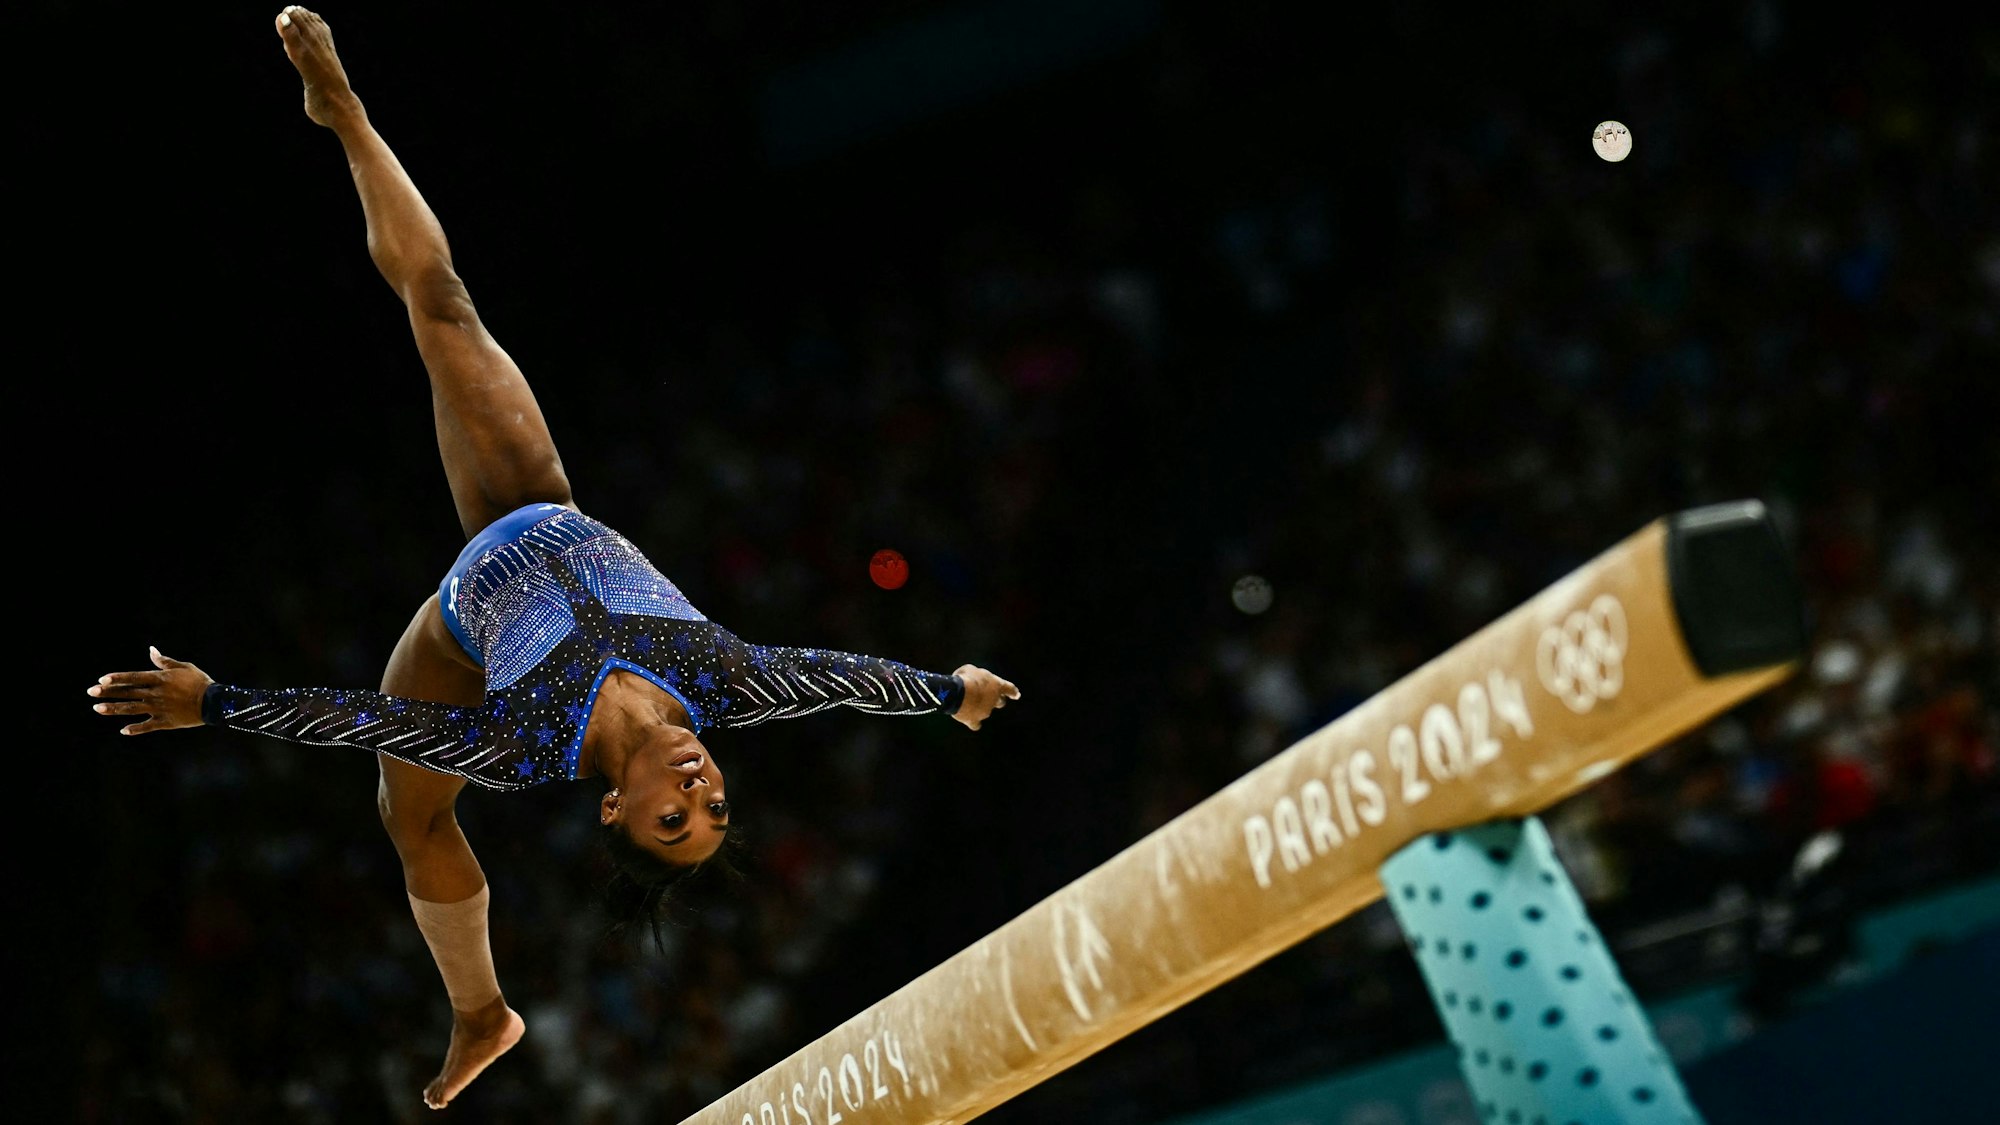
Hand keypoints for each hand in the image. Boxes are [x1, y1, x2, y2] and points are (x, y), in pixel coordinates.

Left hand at [88, 647, 214, 734]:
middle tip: (91, 692)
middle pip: (128, 693)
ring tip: (97, 709)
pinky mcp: (165, 722)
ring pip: (132, 709)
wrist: (214, 702)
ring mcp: (159, 709)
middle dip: (108, 692)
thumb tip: (151, 650)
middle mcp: (156, 694)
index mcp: (160, 679)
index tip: (102, 680)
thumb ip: (164, 661)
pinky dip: (135, 729)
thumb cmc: (199, 681)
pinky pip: (147, 726)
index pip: (134, 677)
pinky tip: (123, 730)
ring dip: (114, 709)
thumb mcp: (183, 667)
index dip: (117, 678)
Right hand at [951, 664, 1020, 730]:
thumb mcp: (972, 670)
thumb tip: (974, 680)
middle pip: (1000, 702)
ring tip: (967, 701)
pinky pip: (976, 724)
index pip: (1009, 689)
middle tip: (985, 695)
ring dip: (980, 707)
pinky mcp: (974, 720)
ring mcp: (985, 712)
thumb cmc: (965, 678)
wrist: (956, 693)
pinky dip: (973, 721)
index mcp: (997, 685)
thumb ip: (978, 676)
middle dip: (995, 699)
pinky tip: (968, 718)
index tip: (1016, 695)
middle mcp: (994, 700)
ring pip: (986, 711)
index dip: (1013, 692)